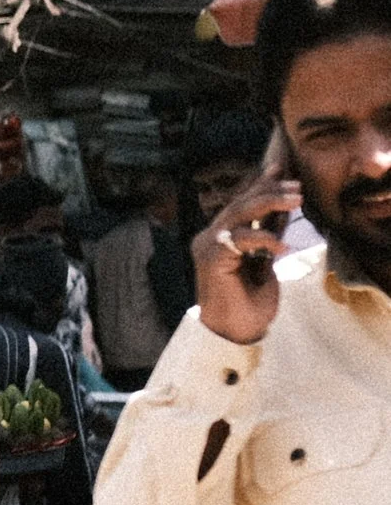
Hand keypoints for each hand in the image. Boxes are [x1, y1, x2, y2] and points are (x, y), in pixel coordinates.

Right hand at [195, 172, 297, 345]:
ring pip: (237, 213)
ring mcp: (207, 247)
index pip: (241, 205)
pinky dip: (263, 238)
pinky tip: (282, 244)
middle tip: (297, 186)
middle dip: (269, 191)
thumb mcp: (264, 264)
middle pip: (239, 204)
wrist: (234, 333)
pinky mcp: (211, 259)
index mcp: (220, 238)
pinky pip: (238, 238)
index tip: (282, 171)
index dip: (261, 186)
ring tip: (296, 199)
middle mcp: (210, 238)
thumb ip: (268, 239)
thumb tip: (282, 212)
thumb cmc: (249, 304)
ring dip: (268, 203)